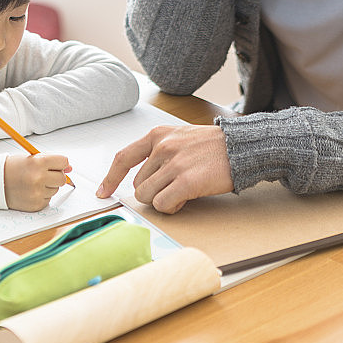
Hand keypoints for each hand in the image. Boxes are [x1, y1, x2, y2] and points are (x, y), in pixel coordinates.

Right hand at [4, 154, 72, 211]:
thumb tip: (70, 168)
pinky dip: (42, 196)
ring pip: (55, 190)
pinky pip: (48, 200)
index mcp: (38, 162)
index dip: (60, 163)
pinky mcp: (36, 205)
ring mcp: (37, 193)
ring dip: (48, 186)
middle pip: (62, 178)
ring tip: (33, 182)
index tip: (56, 165)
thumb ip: (52, 161)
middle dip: (56, 175)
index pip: (63, 162)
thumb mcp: (31, 158)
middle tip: (43, 174)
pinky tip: (31, 191)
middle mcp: (39, 178)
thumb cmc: (13, 168)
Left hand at [97, 124, 232, 213]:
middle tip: (174, 187)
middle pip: (138, 185)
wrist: (240, 147)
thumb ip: (158, 152)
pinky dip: (172, 207)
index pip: (123, 158)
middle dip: (153, 192)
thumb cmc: (211, 146)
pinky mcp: (186, 181)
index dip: (110, 178)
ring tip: (182, 191)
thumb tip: (141, 179)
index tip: (103, 192)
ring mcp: (174, 164)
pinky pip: (163, 205)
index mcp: (157, 135)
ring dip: (163, 200)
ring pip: (147, 197)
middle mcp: (162, 147)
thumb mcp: (179, 137)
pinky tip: (186, 199)